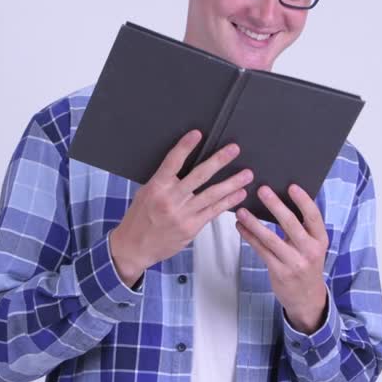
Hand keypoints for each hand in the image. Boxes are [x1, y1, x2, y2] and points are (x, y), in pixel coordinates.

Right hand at [108, 129, 253, 285]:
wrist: (134, 247)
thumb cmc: (139, 218)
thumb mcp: (145, 194)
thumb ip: (163, 181)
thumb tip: (182, 165)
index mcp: (156, 187)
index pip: (172, 162)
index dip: (185, 147)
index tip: (197, 134)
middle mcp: (170, 199)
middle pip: (199, 176)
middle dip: (219, 161)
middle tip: (234, 149)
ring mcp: (183, 215)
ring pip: (212, 194)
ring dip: (232, 183)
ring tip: (247, 174)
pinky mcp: (191, 228)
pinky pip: (213, 212)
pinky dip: (228, 202)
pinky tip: (239, 194)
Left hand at [234, 184, 329, 332]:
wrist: (307, 299)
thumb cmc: (306, 264)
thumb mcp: (312, 247)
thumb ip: (301, 228)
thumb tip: (280, 199)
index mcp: (320, 240)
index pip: (314, 216)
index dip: (303, 201)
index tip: (291, 186)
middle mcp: (310, 251)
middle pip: (291, 224)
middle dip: (275, 205)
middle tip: (262, 190)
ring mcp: (295, 263)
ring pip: (271, 238)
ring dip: (254, 223)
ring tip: (241, 210)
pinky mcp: (279, 272)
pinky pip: (261, 251)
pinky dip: (249, 237)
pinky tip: (241, 227)